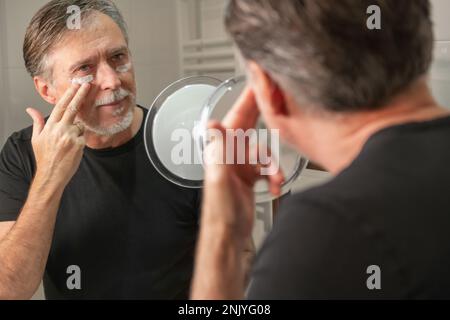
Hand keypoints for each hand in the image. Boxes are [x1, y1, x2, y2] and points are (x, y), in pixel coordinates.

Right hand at [26, 83, 90, 187]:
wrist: (51, 175)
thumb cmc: (44, 157)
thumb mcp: (37, 139)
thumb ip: (37, 122)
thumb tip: (30, 109)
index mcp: (50, 126)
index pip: (61, 106)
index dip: (69, 94)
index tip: (75, 85)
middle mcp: (60, 129)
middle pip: (73, 108)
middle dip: (81, 94)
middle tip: (88, 84)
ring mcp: (71, 137)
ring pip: (80, 126)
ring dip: (77, 131)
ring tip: (68, 144)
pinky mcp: (79, 145)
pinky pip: (84, 137)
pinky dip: (80, 140)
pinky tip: (73, 149)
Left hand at [202, 86, 284, 239]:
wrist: (227, 234)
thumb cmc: (220, 211)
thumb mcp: (218, 180)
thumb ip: (218, 152)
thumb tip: (213, 125)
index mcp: (222, 151)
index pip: (236, 118)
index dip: (247, 99)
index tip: (257, 83)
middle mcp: (230, 155)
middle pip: (249, 125)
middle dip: (263, 113)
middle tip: (276, 99)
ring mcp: (240, 165)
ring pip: (263, 150)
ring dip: (273, 162)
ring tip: (275, 177)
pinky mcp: (249, 177)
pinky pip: (266, 167)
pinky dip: (273, 175)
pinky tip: (274, 185)